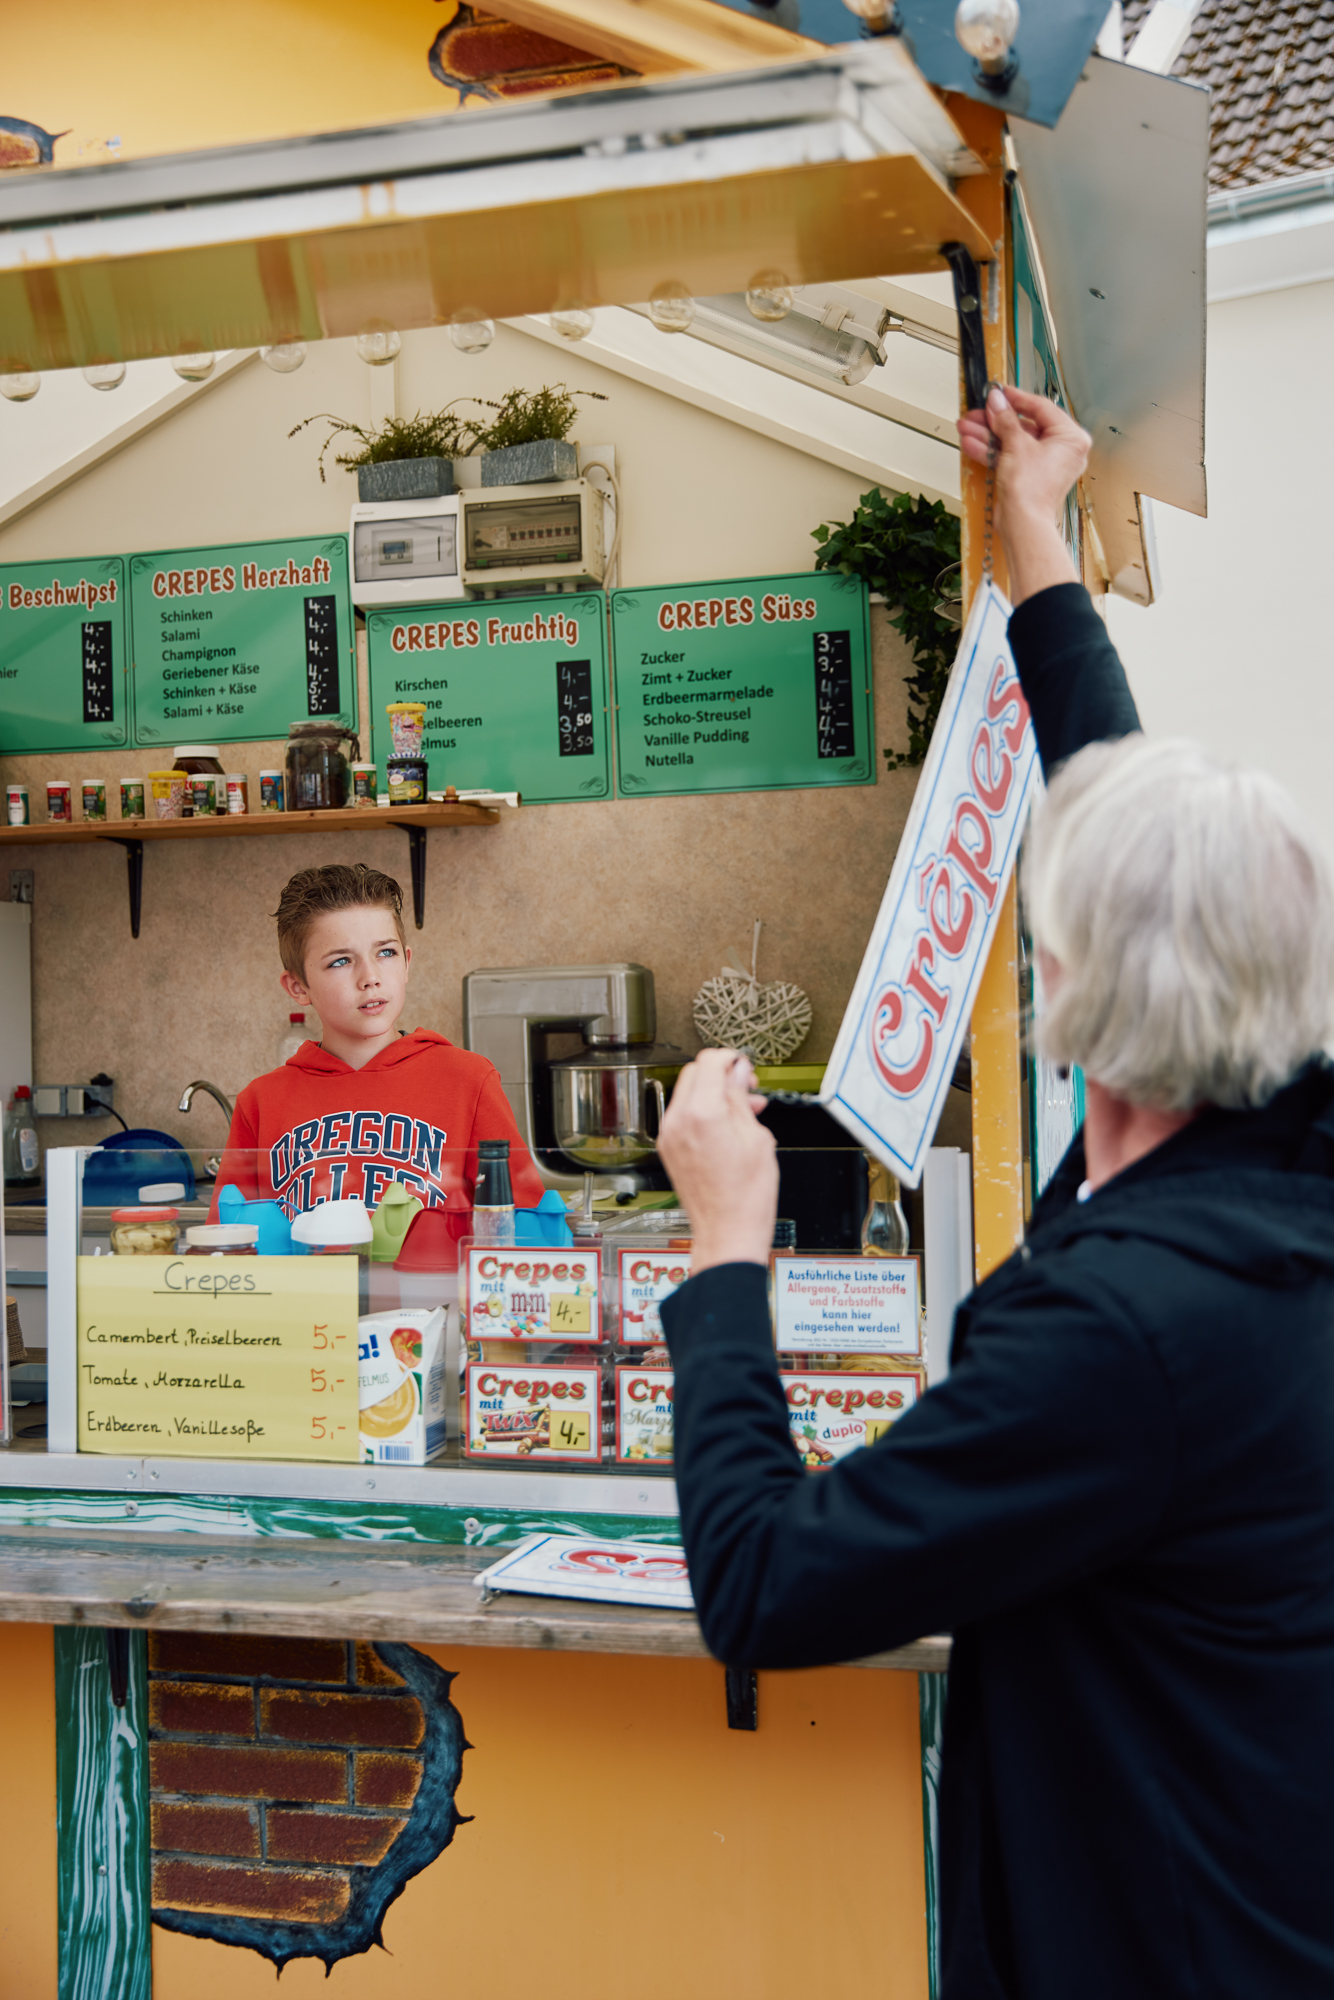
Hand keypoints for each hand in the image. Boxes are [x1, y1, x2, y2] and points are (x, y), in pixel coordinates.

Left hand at [656, 1049, 778, 1273]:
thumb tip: (738, 1072)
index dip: (731, 1059)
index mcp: (701, 1114)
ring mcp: (670, 1137)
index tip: (745, 1067)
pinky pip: (684, 1117)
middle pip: (694, 1074)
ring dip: (714, 1094)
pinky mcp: (669, 1150)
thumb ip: (741, 1098)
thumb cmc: (745, 1197)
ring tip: (745, 1110)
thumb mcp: (756, 1138)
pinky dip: (704, 1112)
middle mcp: (678, 1122)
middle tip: (747, 1087)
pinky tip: (730, 1126)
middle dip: (721, 1074)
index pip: (709, 1062)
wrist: (727, 1233)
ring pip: (688, 1094)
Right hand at [957, 386, 1091, 604]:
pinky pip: (1010, 457)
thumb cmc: (1031, 491)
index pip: (1041, 408)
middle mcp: (1061, 451)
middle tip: (977, 412)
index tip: (999, 392)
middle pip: (1024, 426)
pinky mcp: (1029, 477)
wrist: (1022, 525)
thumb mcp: (1017, 445)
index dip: (1016, 398)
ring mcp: (1044, 465)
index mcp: (1071, 438)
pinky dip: (992, 451)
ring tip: (967, 427)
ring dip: (988, 435)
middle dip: (995, 420)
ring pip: (1013, 442)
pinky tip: (972, 443)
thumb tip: (996, 400)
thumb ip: (1005, 419)